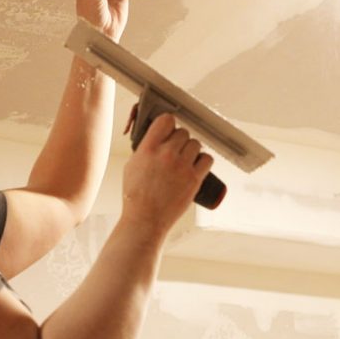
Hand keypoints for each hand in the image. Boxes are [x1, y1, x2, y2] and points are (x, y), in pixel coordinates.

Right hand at [120, 114, 213, 235]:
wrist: (145, 218)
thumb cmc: (136, 195)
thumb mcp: (132, 165)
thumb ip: (145, 148)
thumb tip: (157, 138)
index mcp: (148, 149)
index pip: (166, 120)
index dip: (168, 124)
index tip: (168, 130)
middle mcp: (166, 154)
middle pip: (183, 132)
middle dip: (179, 140)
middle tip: (175, 151)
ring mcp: (182, 166)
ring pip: (196, 143)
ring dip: (191, 150)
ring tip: (185, 160)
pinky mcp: (194, 179)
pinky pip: (207, 158)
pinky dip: (203, 161)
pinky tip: (195, 166)